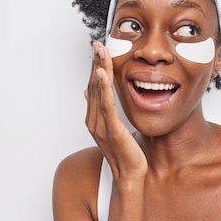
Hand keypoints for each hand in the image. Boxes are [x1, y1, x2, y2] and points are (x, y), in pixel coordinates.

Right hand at [85, 41, 147, 180]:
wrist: (130, 176)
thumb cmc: (125, 153)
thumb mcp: (112, 126)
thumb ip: (102, 109)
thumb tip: (89, 90)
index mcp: (94, 118)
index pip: (94, 87)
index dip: (95, 67)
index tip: (98, 50)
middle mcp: (94, 120)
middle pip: (93, 86)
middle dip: (95, 63)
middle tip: (97, 43)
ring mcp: (101, 125)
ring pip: (98, 92)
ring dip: (98, 70)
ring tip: (99, 52)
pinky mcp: (112, 130)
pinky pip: (106, 105)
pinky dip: (103, 88)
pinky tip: (103, 74)